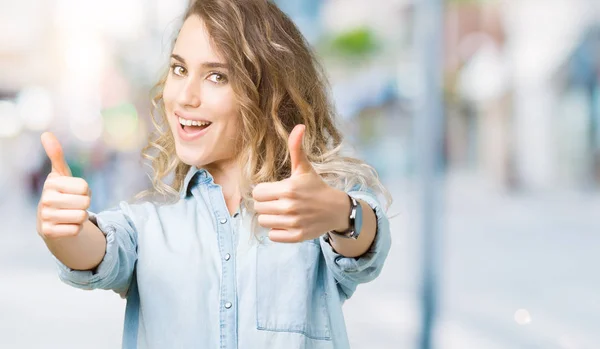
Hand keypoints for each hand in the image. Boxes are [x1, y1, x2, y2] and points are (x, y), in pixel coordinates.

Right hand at [37, 132, 90, 239]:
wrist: (50, 219)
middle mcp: (45, 199)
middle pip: (85, 203)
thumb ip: (56, 155)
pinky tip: (65, 225)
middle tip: (72, 204)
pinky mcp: (48, 232)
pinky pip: (76, 230)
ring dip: (81, 217)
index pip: (85, 187)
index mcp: (51, 183)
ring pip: (82, 217)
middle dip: (84, 204)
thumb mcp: (61, 174)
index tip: (74, 191)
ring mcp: (45, 216)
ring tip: (69, 214)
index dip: (85, 191)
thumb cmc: (61, 192)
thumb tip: (46, 134)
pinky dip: (75, 229)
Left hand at [252, 125, 348, 242]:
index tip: (274, 190)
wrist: (336, 209)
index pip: (257, 192)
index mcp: (288, 188)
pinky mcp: (297, 236)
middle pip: (258, 208)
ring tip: (282, 211)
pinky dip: (277, 230)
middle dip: (266, 203)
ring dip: (270, 217)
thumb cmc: (316, 186)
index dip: (264, 191)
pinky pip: (273, 235)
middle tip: (278, 201)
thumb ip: (296, 148)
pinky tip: (286, 222)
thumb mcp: (304, 168)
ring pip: (264, 221)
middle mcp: (289, 206)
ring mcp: (293, 222)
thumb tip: (299, 126)